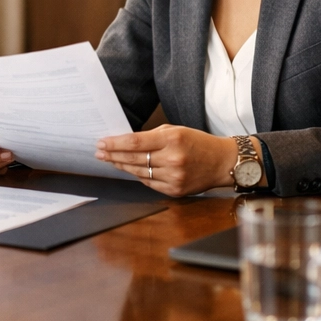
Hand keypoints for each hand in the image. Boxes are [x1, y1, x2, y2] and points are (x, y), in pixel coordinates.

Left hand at [95, 124, 237, 195]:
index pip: (135, 142)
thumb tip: (126, 142)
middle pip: (133, 159)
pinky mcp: (175, 190)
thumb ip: (152, 136)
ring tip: (110, 160)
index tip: (102, 142)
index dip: (115, 143)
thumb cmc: (198, 143)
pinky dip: (138, 176)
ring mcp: (174, 177)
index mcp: (172, 140)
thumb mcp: (176, 130)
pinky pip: (149, 183)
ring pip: (139, 172)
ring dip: (122, 166)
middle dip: (113, 155)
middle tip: (99, 152)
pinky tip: (129, 169)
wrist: (222, 162)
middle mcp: (173, 159)